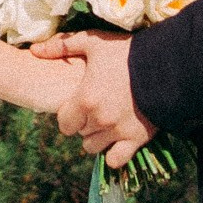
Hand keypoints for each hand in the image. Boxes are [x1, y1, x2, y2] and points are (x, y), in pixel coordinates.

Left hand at [31, 30, 155, 167]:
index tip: (79, 104)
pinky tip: (117, 140)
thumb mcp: (93, 43)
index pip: (64, 123)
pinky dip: (114, 154)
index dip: (69, 114)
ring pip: (94, 147)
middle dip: (85, 122)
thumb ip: (62, 46)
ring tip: (107, 121)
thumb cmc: (127, 52)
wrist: (167, 65)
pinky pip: (116, 160)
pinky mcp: (137, 138)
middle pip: (80, 133)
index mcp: (85, 100)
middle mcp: (100, 120)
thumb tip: (34, 50)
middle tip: (97, 108)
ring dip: (97, 137)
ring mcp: (118, 132)